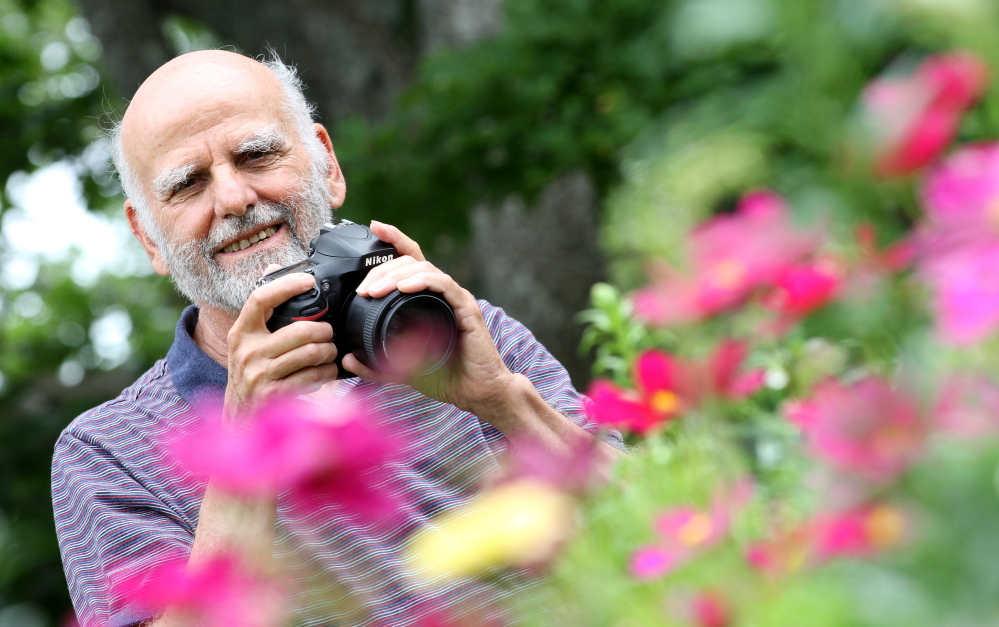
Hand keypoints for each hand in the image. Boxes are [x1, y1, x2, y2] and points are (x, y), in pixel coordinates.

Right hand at [223, 265, 338, 419]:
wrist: (239, 414)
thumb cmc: (251, 370)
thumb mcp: (248, 339)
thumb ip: (262, 309)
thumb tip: (273, 267)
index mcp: (241, 332)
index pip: (260, 298)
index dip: (286, 286)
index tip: (309, 281)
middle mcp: (248, 351)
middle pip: (301, 330)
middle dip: (325, 331)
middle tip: (329, 334)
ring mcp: (260, 374)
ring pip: (311, 354)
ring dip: (329, 352)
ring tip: (329, 353)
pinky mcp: (274, 394)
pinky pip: (312, 377)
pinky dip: (326, 373)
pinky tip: (325, 371)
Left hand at [342, 221, 516, 414]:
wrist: (478, 392)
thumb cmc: (446, 377)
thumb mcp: (401, 371)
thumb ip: (375, 366)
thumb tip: (347, 360)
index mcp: (427, 300)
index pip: (410, 262)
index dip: (393, 240)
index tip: (373, 227)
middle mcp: (442, 294)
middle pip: (411, 263)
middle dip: (383, 269)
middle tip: (363, 287)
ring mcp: (455, 299)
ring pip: (425, 268)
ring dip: (396, 274)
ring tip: (375, 289)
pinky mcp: (466, 309)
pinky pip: (444, 285)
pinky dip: (422, 281)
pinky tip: (403, 287)